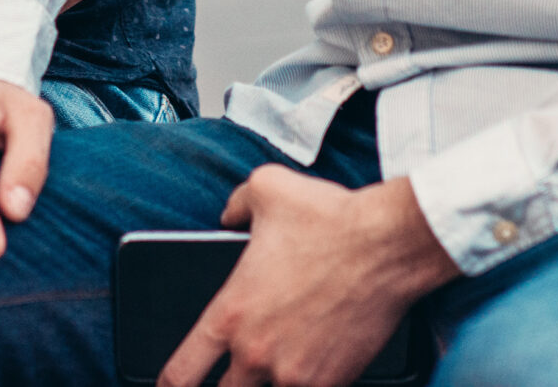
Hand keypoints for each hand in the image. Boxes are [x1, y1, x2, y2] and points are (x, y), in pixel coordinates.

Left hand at [159, 168, 458, 386]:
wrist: (389, 244)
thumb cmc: (329, 218)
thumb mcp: (264, 189)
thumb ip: (233, 206)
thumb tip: (228, 217)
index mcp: (231, 314)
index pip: (181, 371)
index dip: (167, 383)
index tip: (168, 385)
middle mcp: (258, 352)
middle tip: (227, 376)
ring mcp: (297, 373)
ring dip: (264, 386)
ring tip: (273, 369)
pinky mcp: (336, 379)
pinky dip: (304, 384)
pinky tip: (308, 371)